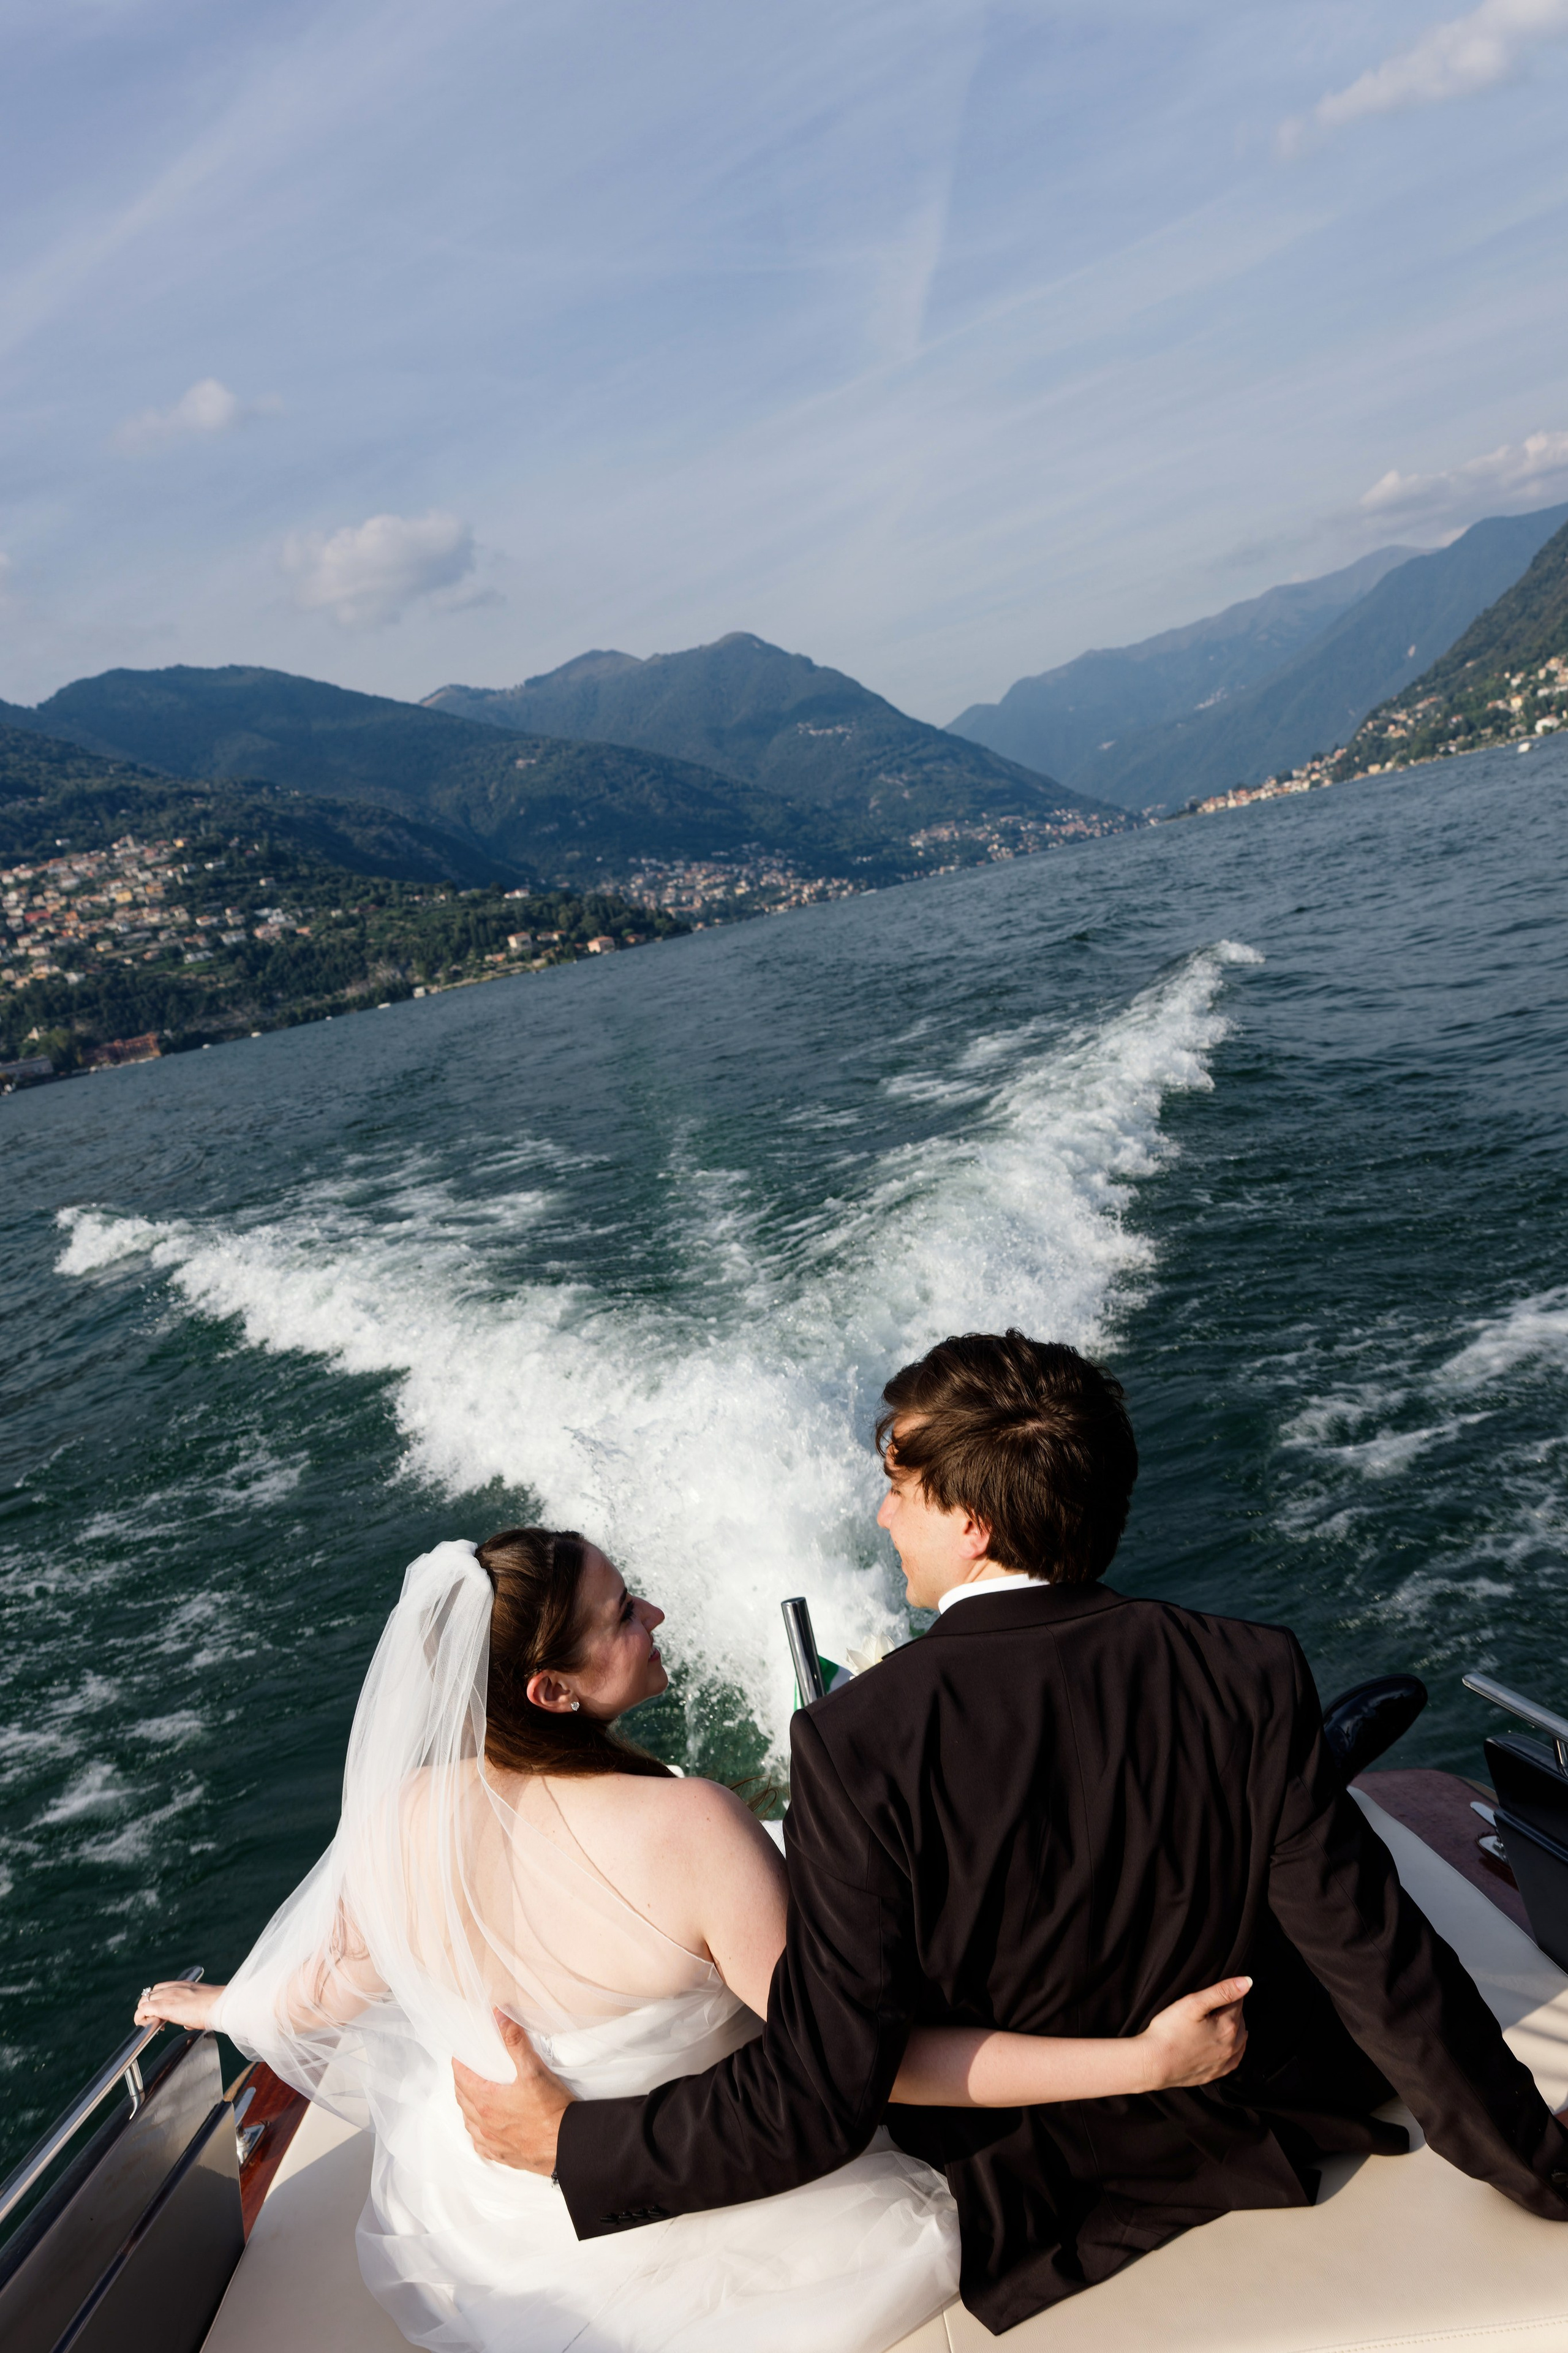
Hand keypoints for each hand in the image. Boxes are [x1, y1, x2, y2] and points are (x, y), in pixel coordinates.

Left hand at [134, 1981, 223, 2032]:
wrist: (220, 2005)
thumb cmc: (216, 2006)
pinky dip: (141, 2018)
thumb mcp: (202, 2005)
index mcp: (184, 1985)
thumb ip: (192, 2011)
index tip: (162, 2012)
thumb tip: (188, 2021)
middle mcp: (174, 1987)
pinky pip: (143, 2010)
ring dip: (144, 2012)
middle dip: (149, 2006)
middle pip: (150, 1993)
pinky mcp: (163, 2007)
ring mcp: (168, 1995)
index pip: (162, 1988)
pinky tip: (146, 2026)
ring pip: (144, 2000)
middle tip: (155, 2019)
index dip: (158, 2000)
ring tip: (150, 2023)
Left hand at [452, 2010, 574, 2174]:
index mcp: (487, 2101)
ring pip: (470, 2124)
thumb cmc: (551, 2109)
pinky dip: (477, 2135)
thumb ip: (514, 2041)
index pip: (462, 2079)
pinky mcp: (504, 2155)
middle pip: (463, 2100)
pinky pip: (481, 2147)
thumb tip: (499, 2016)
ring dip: (467, 2108)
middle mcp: (485, 2124)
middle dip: (461, 2084)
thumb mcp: (533, 2069)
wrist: (567, 2143)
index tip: (459, 2056)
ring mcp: (493, 2142)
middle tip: (464, 2072)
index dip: (459, 2065)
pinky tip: (482, 2132)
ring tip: (471, 2098)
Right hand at [1137, 1977, 1250, 2089]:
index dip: (1229, 1992)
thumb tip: (1247, 1982)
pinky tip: (1232, 2047)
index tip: (1220, 1989)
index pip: (1237, 2002)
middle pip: (1240, 2021)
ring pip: (1240, 2041)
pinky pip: (1234, 2061)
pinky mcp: (1214, 2073)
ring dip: (1237, 2028)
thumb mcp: (1193, 2003)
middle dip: (1233, 2009)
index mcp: (1227, 2026)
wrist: (1154, 2064)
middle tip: (1218, 2002)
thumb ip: (1221, 1991)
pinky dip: (1236, 2051)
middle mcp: (1231, 2046)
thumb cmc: (1169, 2032)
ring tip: (1228, 2019)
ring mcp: (1223, 2062)